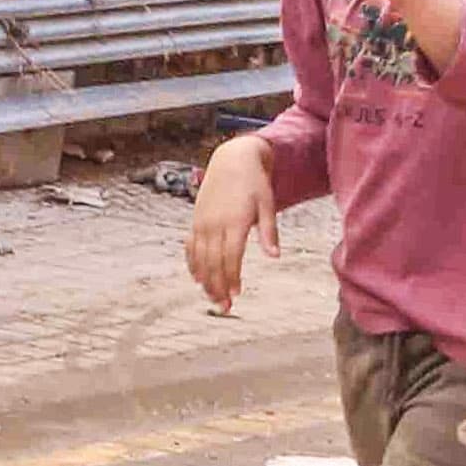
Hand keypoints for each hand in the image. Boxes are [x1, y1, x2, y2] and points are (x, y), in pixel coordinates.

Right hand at [185, 137, 278, 311]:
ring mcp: (202, 222)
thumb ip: (269, 231)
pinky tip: (197, 278)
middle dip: (217, 286)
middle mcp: (214, 224)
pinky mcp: (196, 220)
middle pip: (213, 262)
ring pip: (200, 257)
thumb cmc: (254, 183)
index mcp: (234, 221)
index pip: (231, 256)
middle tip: (224, 306)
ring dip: (205, 280)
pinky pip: (191, 246)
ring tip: (211, 297)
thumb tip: (274, 256)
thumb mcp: (267, 204)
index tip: (237, 293)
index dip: (232, 277)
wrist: (232, 159)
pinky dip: (192, 263)